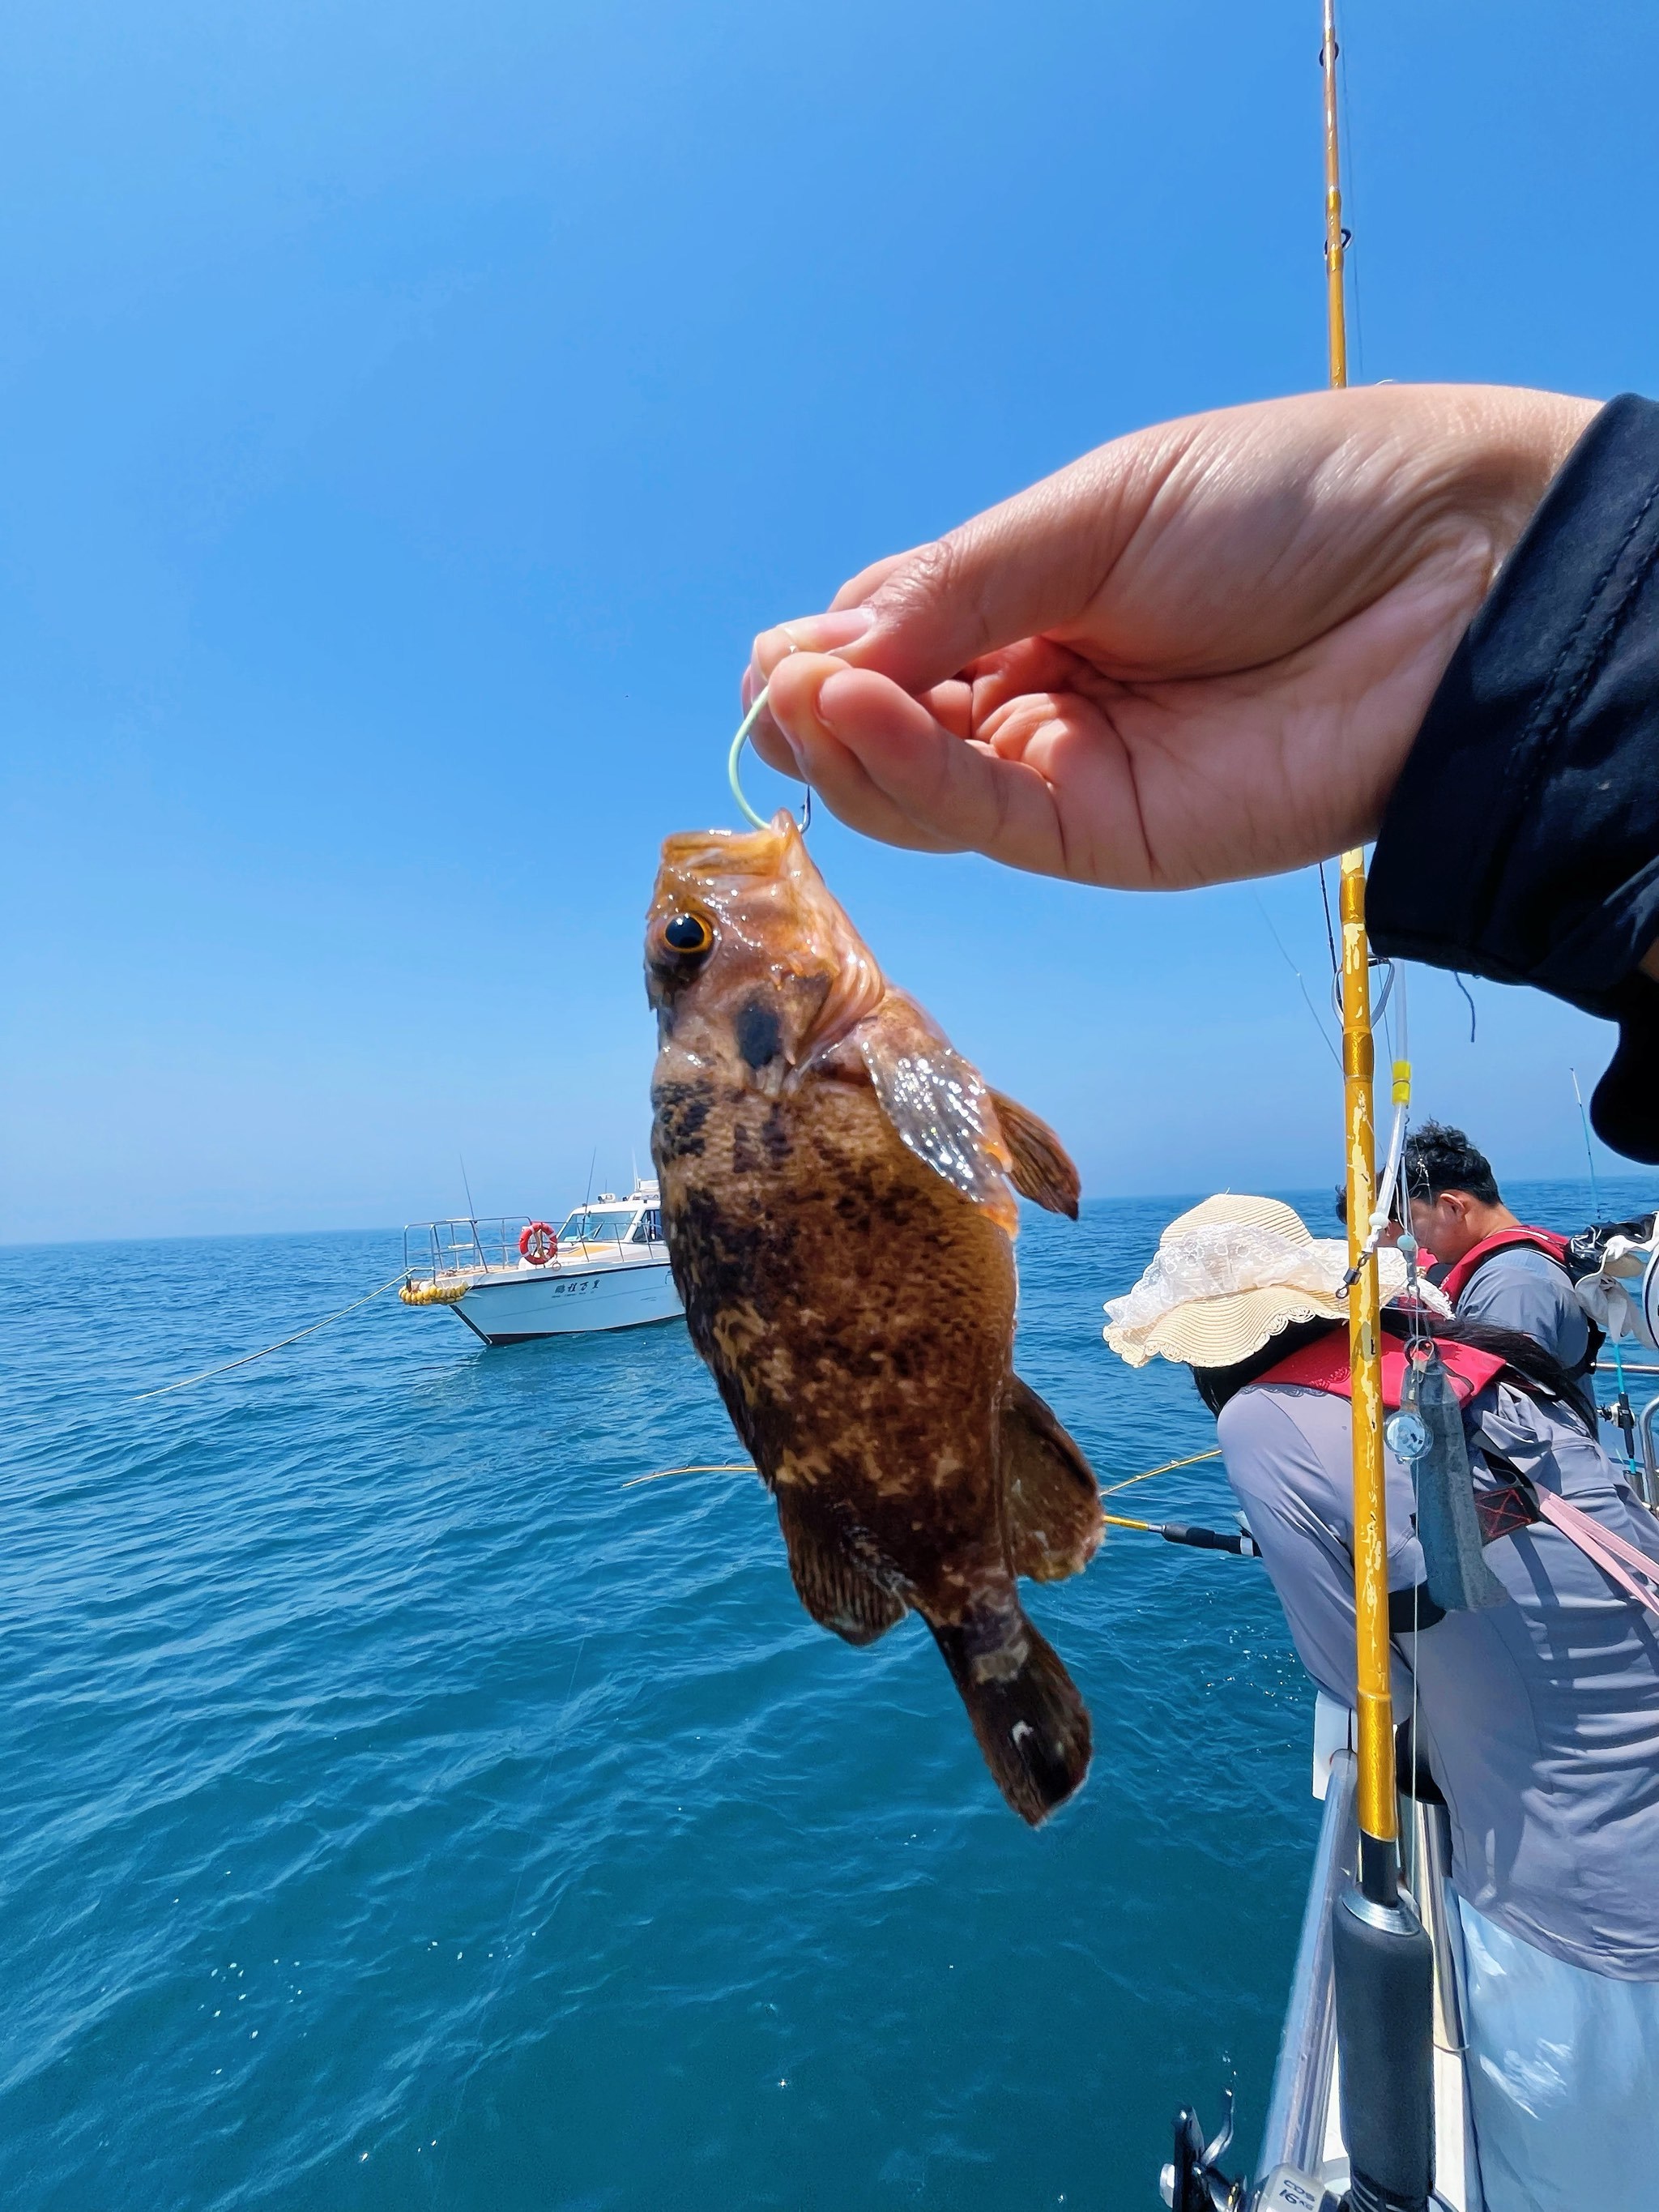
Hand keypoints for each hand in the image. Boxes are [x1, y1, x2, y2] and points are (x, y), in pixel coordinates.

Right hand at [744, 384, 1597, 888]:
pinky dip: (912, 778)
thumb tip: (806, 662)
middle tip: (782, 683)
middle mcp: (1035, 697)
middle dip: (817, 710)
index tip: (794, 649)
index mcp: (1028, 603)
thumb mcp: (1092, 515)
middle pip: (883, 730)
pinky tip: (859, 721)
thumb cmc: (1285, 505)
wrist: (1447, 571)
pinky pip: (985, 822)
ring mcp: (1069, 772)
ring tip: (807, 698)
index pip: (888, 644)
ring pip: (916, 792)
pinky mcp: (1113, 838)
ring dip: (844, 749)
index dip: (828, 653)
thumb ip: (953, 591)